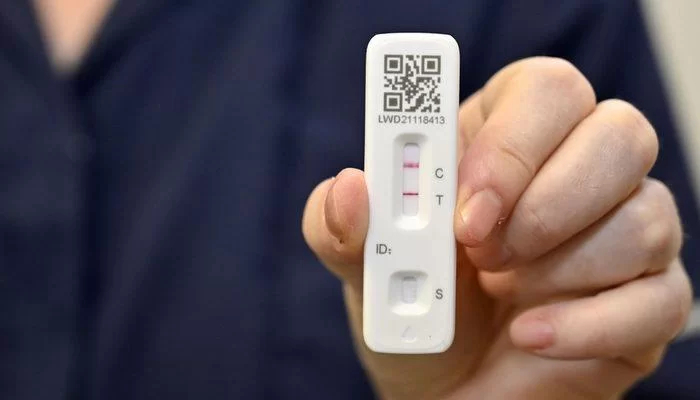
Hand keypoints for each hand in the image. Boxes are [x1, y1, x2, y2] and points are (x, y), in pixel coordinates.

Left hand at [302, 57, 692, 398]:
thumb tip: (348, 189)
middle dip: (546, 203)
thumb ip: (339, 225)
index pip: (544, 91)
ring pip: (647, 216)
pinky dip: (588, 326)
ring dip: (561, 269)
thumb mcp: (363, 268)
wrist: (445, 388)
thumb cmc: (412, 309)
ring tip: (505, 297)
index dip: (511, 142)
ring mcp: (625, 233)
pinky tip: (531, 337)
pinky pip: (661, 298)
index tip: (464, 208)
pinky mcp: (650, 300)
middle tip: (485, 251)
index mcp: (507, 139)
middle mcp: (577, 172)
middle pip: (619, 133)